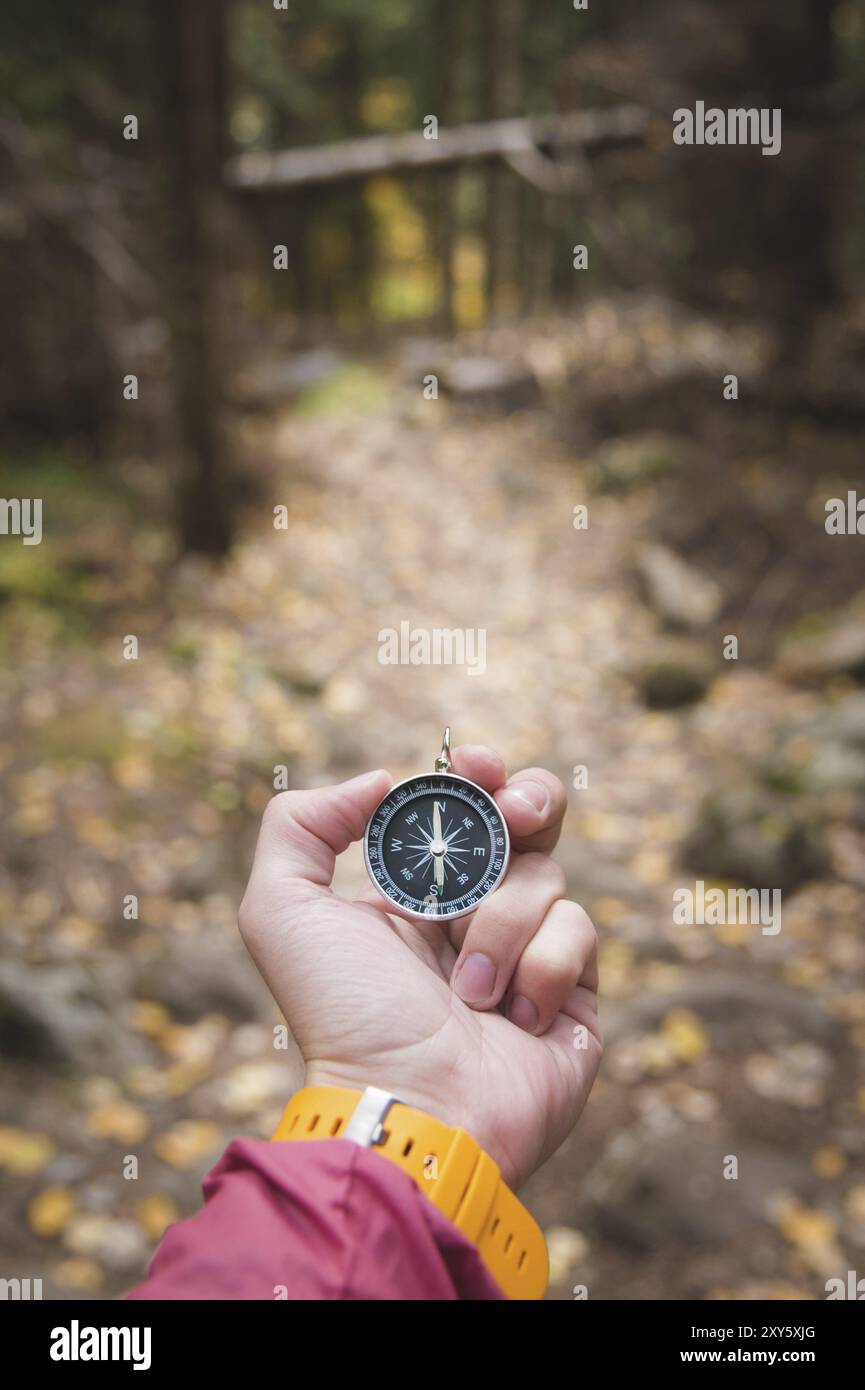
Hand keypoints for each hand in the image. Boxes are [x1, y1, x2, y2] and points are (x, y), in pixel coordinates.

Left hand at [238, 745, 600, 1189]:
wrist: (412, 1108)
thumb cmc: (345, 1014)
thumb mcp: (281, 911)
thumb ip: (299, 825)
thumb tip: (381, 781)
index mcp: (413, 892)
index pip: (461, 808)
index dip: (474, 775)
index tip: (471, 765)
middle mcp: (473, 915)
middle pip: (530, 819)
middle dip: (527, 799)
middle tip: (512, 813)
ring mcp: (527, 952)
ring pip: (546, 874)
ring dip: (500, 922)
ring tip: (467, 987)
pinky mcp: (574, 992)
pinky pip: (579, 930)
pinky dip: (541, 966)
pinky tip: (511, 1014)